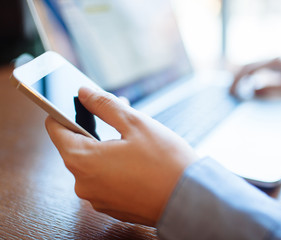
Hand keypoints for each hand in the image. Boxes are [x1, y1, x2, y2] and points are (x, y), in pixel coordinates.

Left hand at [45, 87, 197, 226]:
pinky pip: (104, 180)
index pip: (55, 128)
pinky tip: (136, 160)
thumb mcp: (135, 123)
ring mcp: (97, 198)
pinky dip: (113, 166)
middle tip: (120, 116)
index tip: (80, 103)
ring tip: (132, 138)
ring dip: (106, 147)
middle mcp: (83, 184)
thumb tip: (84, 92)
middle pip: (76, 146)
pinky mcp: (112, 206)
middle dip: (94, 127)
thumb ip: (104, 104)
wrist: (190, 200)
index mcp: (82, 160)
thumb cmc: (165, 161)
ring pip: (92, 163)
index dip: (64, 111)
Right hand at [230, 58, 280, 96]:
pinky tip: (245, 89)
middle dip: (236, 80)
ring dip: (241, 79)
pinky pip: (257, 72)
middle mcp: (272, 59)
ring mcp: (273, 62)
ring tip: (234, 92)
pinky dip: (248, 80)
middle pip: (247, 67)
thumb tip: (252, 92)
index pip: (250, 68)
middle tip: (229, 93)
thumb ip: (270, 90)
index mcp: (275, 61)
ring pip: (250, 68)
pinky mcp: (275, 68)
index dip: (238, 80)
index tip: (232, 92)